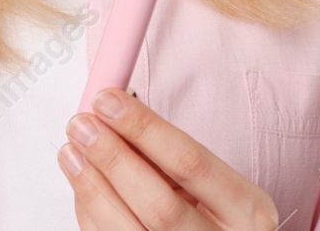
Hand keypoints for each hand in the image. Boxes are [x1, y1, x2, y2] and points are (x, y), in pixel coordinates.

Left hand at [61, 88, 280, 229]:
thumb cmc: (216, 215)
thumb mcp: (213, 184)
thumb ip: (168, 154)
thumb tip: (114, 115)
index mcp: (247, 211)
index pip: (191, 163)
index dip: (144, 129)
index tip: (109, 101)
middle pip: (159, 204)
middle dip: (113, 158)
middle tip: (83, 125)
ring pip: (128, 230)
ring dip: (91, 186)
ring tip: (72, 151)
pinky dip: (91, 212)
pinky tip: (83, 184)